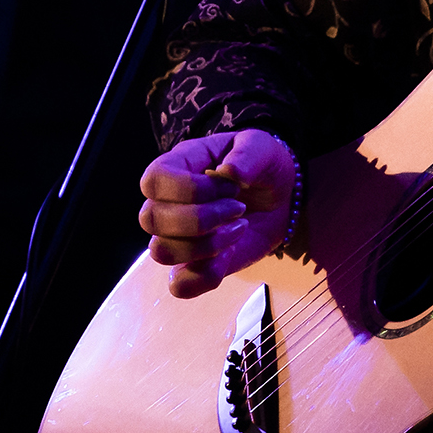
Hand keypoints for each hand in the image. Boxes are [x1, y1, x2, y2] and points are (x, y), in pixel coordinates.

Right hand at [139, 129, 296, 299]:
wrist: (282, 197)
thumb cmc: (262, 166)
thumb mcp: (261, 147)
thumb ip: (247, 155)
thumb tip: (228, 172)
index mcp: (176, 167)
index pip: (154, 181)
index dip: (189, 189)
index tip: (230, 187)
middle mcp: (168, 203)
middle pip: (150, 219)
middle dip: (200, 219)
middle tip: (238, 208)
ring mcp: (178, 237)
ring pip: (162, 252)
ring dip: (206, 245)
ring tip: (239, 228)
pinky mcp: (195, 265)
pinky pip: (181, 285)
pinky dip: (207, 275)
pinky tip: (230, 255)